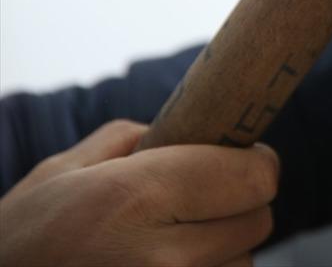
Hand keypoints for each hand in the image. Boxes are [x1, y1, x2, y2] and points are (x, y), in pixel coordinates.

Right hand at [0, 120, 278, 266]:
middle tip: (202, 202)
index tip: (240, 160)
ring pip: (244, 263)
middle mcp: (162, 257)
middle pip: (258, 221)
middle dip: (238, 205)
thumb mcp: (62, 172)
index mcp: (135, 197)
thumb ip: (132, 139)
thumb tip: (189, 127)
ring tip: (173, 244)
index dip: (254, 164)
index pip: (255, 176)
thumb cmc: (20, 240)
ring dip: (223, 251)